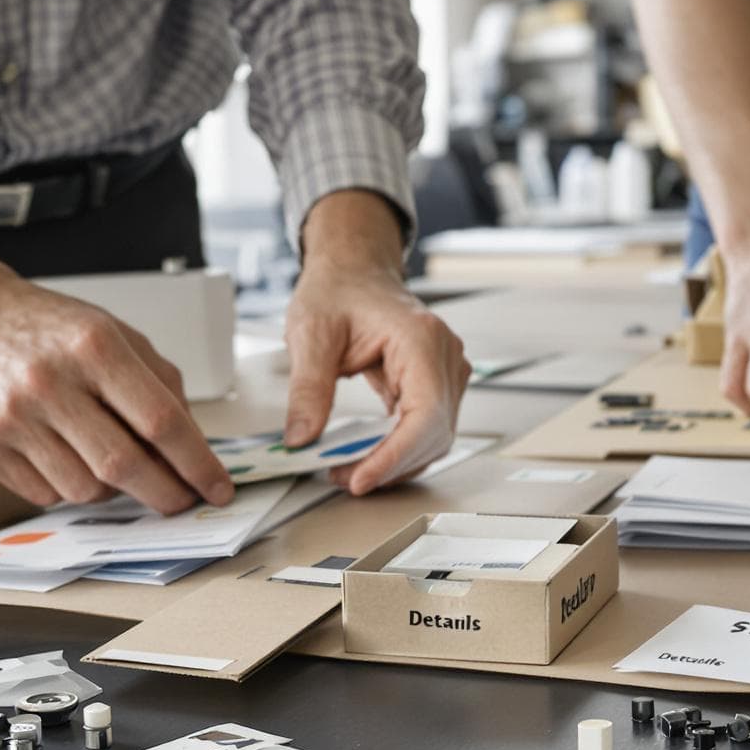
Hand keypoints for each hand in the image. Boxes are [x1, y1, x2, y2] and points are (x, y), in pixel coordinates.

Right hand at [0, 233, 233, 514]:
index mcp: (93, 346)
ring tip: (113, 463)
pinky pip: (47, 495)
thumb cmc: (46, 329)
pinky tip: (69, 458)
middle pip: (124, 464)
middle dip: (166, 494)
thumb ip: (159, 384)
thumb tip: (194, 448)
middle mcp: (50, 382)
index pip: (160, 420)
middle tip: (183, 501)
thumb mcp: (112, 333)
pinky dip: (71, 488)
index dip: (197, 463)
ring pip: (86, 490)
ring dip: (115, 491)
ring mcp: (12, 419)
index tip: (218, 488)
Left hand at [283, 192, 470, 494]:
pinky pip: (426, 430)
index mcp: (421, 338)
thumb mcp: (311, 334)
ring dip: (395, 464)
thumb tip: (302, 438)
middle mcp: (444, 356)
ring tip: (348, 471)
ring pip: (434, 439)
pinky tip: (366, 459)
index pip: (425, 414)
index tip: (361, 479)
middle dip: (389, 466)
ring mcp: (446, 372)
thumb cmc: (339, 289)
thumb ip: (308, 389)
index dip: (396, 456)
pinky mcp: (436, 385)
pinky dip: (398, 451)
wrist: (353, 270)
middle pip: (434, 434)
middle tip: (342, 479)